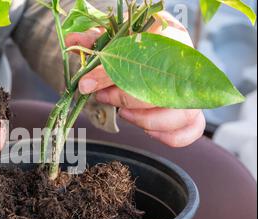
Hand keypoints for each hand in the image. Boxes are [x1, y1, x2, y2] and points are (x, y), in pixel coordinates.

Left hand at [65, 12, 205, 146]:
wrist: (154, 46)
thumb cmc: (136, 42)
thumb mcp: (116, 35)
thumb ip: (96, 40)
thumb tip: (75, 41)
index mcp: (171, 37)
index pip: (144, 58)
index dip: (112, 74)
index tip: (87, 84)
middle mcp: (187, 65)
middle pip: (165, 89)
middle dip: (126, 98)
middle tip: (103, 97)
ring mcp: (192, 90)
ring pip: (182, 113)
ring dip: (147, 120)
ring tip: (123, 114)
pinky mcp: (192, 111)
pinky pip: (191, 130)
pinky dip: (168, 135)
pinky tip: (146, 130)